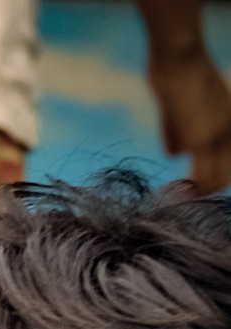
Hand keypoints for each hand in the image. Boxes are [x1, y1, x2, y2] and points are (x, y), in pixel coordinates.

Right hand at [148, 42, 230, 192]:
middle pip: (226, 173)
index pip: (228, 158)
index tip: (191, 187)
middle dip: (206, 189)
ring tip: (178, 200)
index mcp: (228, 116)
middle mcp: (229, 127)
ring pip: (216, 179)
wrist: (176, 57)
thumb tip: (176, 154)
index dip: (213, 176)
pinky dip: (187, 192)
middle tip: (184, 198)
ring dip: (197, 194)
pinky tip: (173, 196)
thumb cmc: (173, 72)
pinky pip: (199, 178)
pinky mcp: (200, 141)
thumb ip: (177, 131)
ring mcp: (217, 135)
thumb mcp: (175, 106)